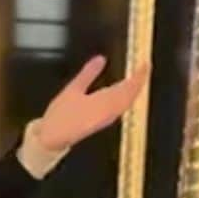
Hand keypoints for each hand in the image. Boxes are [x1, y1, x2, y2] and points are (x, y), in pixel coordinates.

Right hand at [34, 56, 149, 152]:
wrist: (54, 138)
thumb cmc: (61, 116)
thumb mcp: (72, 90)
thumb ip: (88, 73)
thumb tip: (101, 59)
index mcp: (105, 101)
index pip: (129, 86)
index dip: (139, 75)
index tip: (145, 64)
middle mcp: (111, 111)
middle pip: (132, 95)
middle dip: (140, 81)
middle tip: (144, 68)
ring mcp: (109, 118)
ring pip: (128, 102)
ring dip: (135, 90)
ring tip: (138, 79)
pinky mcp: (105, 122)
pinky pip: (122, 108)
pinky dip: (127, 99)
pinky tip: (125, 95)